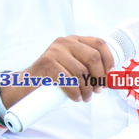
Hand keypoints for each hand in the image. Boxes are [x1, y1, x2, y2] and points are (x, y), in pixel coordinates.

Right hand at [0, 36, 115, 109]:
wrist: (28, 82)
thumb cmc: (55, 76)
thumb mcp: (72, 66)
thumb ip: (87, 67)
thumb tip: (110, 78)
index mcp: (74, 40)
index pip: (99, 43)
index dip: (109, 59)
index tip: (110, 74)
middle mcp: (65, 42)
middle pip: (93, 57)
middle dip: (99, 77)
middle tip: (97, 90)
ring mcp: (55, 51)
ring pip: (81, 72)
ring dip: (87, 89)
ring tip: (85, 97)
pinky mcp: (46, 63)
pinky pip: (68, 80)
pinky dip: (75, 92)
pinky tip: (76, 97)